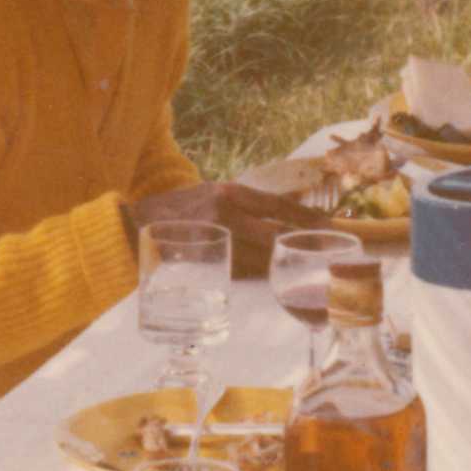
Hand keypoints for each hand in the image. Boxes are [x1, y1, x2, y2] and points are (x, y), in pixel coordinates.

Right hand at [131, 180, 336, 276]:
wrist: (139, 225)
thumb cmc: (182, 208)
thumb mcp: (214, 193)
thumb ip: (246, 203)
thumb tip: (287, 213)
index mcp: (231, 193)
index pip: (280, 206)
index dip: (308, 218)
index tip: (331, 226)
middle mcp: (227, 214)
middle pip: (278, 235)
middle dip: (304, 245)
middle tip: (327, 253)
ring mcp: (218, 240)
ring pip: (264, 258)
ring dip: (287, 265)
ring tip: (309, 269)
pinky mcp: (210, 262)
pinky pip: (246, 272)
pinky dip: (264, 275)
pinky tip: (277, 277)